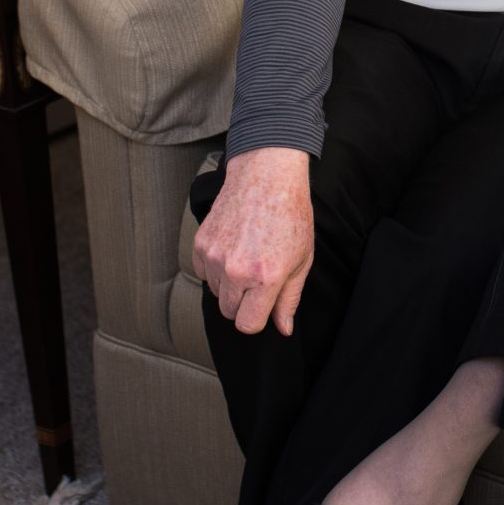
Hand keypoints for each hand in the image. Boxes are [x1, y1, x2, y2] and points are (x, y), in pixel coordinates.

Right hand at [192, 146, 315, 336]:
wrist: (266, 176)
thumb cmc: (291, 215)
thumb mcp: (302, 260)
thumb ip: (290, 299)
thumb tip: (283, 329)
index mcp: (265, 278)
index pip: (247, 325)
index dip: (257, 318)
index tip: (264, 305)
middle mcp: (236, 270)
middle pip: (229, 312)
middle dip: (244, 302)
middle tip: (259, 278)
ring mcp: (215, 256)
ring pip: (215, 292)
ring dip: (229, 284)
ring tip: (248, 256)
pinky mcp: (201, 244)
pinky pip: (203, 273)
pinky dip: (215, 267)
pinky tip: (234, 247)